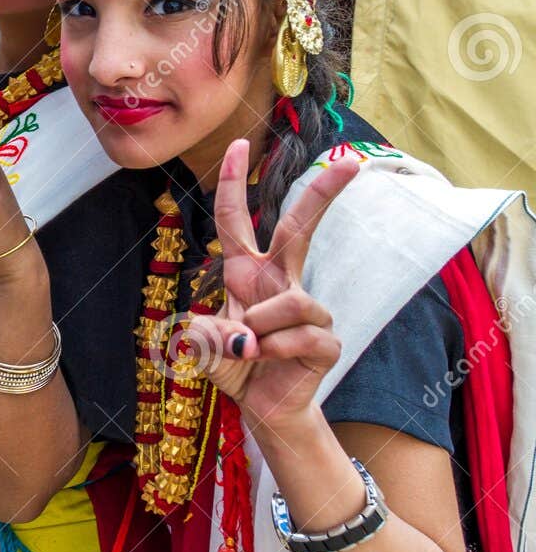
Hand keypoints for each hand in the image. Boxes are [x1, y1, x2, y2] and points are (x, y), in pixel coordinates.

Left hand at [187, 139, 360, 430]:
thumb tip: (238, 336)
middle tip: (348, 162)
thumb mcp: (202, 348)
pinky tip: (268, 361)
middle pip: (299, 229)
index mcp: (245, 272)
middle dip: (322, 194)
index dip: (235, 183)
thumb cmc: (234, 363)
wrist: (261, 405)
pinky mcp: (326, 341)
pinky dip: (275, 352)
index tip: (241, 145)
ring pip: (290, 301)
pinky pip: (302, 336)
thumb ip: (203, 338)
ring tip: (250, 348)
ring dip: (261, 328)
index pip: (236, 220)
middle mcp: (278, 281)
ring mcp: (307, 309)